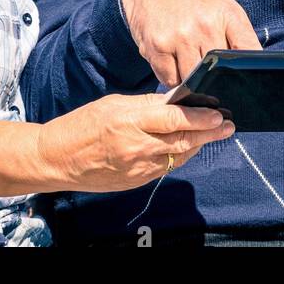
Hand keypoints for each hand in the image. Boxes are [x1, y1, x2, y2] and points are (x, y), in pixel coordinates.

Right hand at [37, 93, 234, 192]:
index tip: (218, 113)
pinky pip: (166, 167)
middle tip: (228, 125)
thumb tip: (176, 101)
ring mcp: (137, 168)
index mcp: (129, 121)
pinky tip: (188, 146)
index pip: (173, 118)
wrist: (56, 159)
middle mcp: (136, 146)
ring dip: (198, 144)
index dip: (200, 117)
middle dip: (209, 132)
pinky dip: (180, 155)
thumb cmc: (82, 125)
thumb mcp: (114, 103)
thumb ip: (147, 104)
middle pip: (183, 140)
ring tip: (214, 133)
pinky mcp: (136, 181)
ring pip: (178, 156)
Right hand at [121, 0, 262, 85]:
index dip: (252, 71)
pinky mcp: (157, 46)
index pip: (249, 51)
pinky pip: (170, 79)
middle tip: (212, 76)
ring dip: (192, 81)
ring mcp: (180, 36)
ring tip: (189, 62)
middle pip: (218, 73)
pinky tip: (172, 60)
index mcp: (227, 15)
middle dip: (216, 80)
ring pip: (193, 81)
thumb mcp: (224, 9)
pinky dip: (172, 77)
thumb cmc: (195, 1)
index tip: (251, 84)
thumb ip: (240, 38)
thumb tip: (253, 74)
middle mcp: (205, 25)